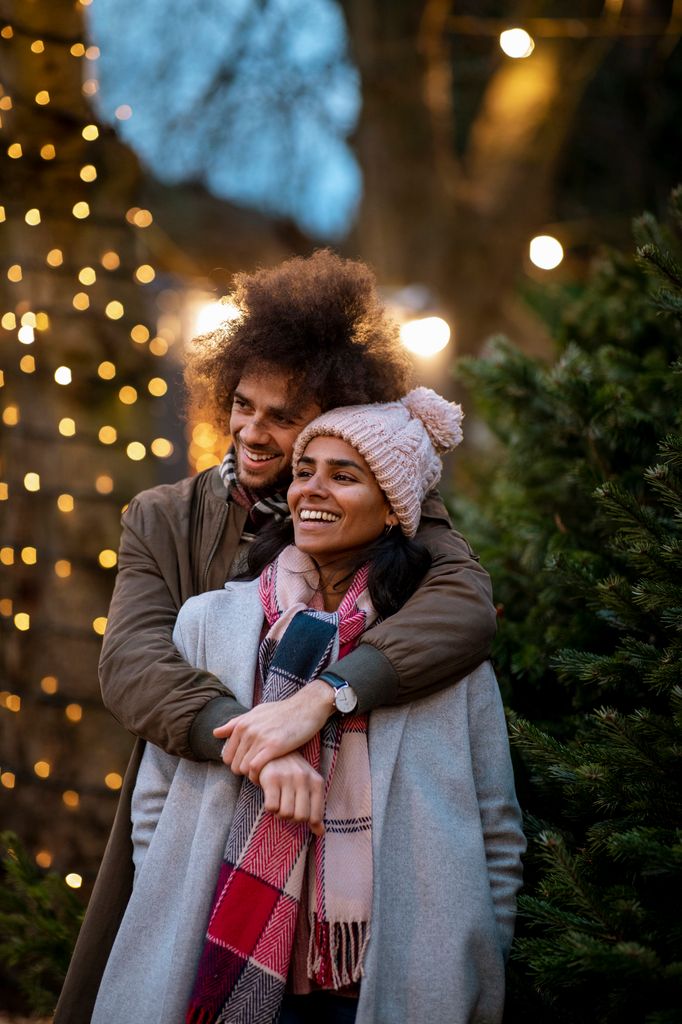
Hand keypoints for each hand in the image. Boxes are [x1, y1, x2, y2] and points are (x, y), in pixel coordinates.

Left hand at [214, 680, 335, 779]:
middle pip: (234, 765)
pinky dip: (258, 776)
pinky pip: (255, 768)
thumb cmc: (283, 711)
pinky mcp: (273, 746)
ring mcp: (259, 738)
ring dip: (252, 775)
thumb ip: (236, 723)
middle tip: (258, 771)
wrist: (307, 706)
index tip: (250, 765)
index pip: (227, 755)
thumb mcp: (257, 712)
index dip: (237, 764)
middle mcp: (248, 730)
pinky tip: (268, 774)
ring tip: (264, 773)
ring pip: (243, 768)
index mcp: (242, 724)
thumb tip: (215, 733)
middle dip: (244, 771)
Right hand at [259, 752, 324, 835]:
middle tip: (287, 807)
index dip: (306, 821)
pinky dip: (270, 808)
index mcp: (317, 782)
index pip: (315, 816)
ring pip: (285, 814)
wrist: (273, 751)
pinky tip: (270, 797)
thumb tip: (320, 833)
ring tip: (278, 802)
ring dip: (279, 813)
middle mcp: (304, 779)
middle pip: (300, 817)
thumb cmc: (293, 773)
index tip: (299, 812)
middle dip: (291, 818)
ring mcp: (288, 777)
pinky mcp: (271, 778)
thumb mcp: (308, 788)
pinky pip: (271, 807)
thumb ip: (315, 809)